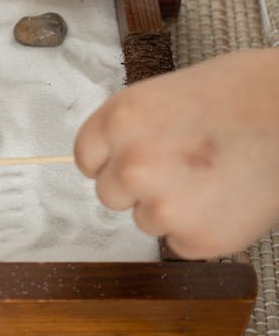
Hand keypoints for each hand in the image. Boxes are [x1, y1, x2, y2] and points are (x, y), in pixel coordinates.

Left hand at [74, 48, 278, 257]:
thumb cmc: (248, 92)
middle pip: (110, 194)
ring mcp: (163, 206)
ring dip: (173, 207)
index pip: (86, 157)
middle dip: (140, 186)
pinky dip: (203, 229)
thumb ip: (137, 126)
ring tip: (215, 176)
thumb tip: (119, 151)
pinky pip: (181, 243)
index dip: (110, 159)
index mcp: (121, 119)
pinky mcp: (197, 239)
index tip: (127, 160)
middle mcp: (132, 164)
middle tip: (183, 166)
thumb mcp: (171, 92)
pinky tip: (230, 197)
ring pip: (147, 220)